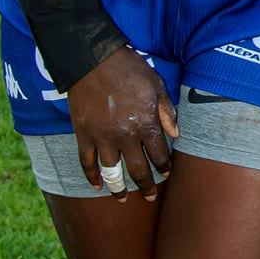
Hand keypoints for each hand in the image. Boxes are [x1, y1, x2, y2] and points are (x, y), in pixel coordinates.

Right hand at [67, 46, 178, 200]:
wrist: (93, 60)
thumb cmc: (129, 69)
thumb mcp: (156, 85)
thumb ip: (167, 112)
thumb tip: (176, 135)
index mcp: (146, 124)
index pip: (160, 155)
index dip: (164, 167)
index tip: (166, 174)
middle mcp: (126, 136)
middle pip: (138, 169)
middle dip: (146, 186)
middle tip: (149, 196)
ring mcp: (103, 138)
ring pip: (112, 172)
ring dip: (118, 188)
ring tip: (122, 198)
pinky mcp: (84, 135)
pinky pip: (87, 162)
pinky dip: (91, 175)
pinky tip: (96, 185)